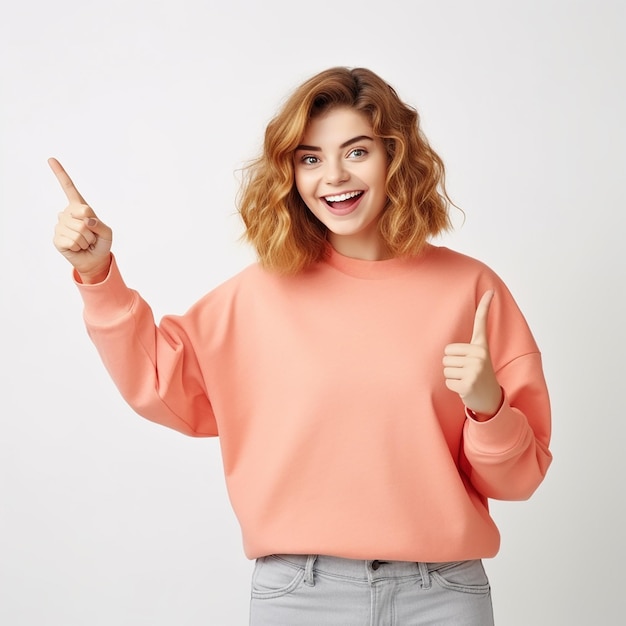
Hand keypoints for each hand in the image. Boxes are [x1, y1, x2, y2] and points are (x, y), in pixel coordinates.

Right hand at [50, 158, 112, 282]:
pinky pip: (71, 240)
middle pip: (83, 216)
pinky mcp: (57, 238)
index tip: (51, 159)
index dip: (60, 174)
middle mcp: (67, 213)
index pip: (69, 188)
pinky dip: (79, 246)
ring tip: (84, 242)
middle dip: (92, 230)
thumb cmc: (101, 243)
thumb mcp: (107, 232)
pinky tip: (76, 247)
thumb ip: (100, 224)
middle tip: (90, 236)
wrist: (94, 259)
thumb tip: (86, 221)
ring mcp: (60, 225)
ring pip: (78, 231)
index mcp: (79, 207)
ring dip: (86, 240)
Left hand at [443, 291, 502, 417]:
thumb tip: (474, 329)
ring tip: (466, 379)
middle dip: (452, 364)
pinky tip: (465, 388)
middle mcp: (480, 355)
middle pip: (446, 354)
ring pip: (445, 368)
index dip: (485, 306)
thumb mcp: (478, 358)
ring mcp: (475, 370)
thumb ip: (470, 347)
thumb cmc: (479, 375)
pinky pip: (447, 381)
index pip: (481, 323)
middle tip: (466, 371)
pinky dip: (452, 387)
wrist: (490, 400)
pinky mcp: (468, 384)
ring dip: (452, 376)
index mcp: (482, 347)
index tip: (491, 291)